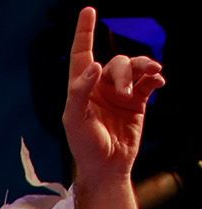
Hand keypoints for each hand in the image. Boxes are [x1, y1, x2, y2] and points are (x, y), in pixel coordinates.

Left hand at [65, 7, 165, 191]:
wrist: (107, 167)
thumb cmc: (85, 146)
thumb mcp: (74, 121)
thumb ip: (80, 92)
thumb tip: (95, 65)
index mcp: (80, 89)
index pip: (82, 54)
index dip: (84, 32)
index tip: (89, 10)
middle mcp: (100, 87)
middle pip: (117, 62)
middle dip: (124, 72)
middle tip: (123, 92)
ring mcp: (120, 93)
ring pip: (135, 68)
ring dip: (144, 69)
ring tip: (152, 76)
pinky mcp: (137, 101)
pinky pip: (148, 82)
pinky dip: (154, 78)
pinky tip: (159, 81)